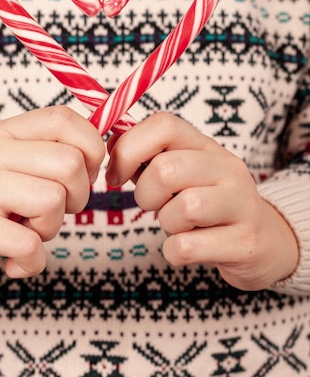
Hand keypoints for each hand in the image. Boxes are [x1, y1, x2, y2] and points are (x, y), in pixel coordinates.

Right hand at [0, 106, 104, 298]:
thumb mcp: (14, 170)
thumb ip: (51, 156)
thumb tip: (102, 151)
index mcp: (6, 133)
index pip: (64, 119)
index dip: (90, 150)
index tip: (82, 176)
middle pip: (70, 164)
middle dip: (77, 198)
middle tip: (51, 213)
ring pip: (53, 201)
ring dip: (50, 229)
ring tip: (26, 233)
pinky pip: (28, 243)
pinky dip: (32, 262)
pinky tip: (14, 262)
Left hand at [106, 112, 298, 290]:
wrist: (264, 241)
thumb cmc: (209, 203)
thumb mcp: (182, 172)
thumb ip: (148, 157)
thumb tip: (112, 144)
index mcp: (206, 146)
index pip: (164, 124)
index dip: (128, 148)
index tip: (117, 174)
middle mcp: (228, 168)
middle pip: (167, 169)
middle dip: (145, 193)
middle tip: (153, 204)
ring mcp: (242, 204)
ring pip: (184, 208)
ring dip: (166, 222)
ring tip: (178, 224)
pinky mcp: (246, 243)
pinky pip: (188, 247)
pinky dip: (175, 252)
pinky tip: (188, 247)